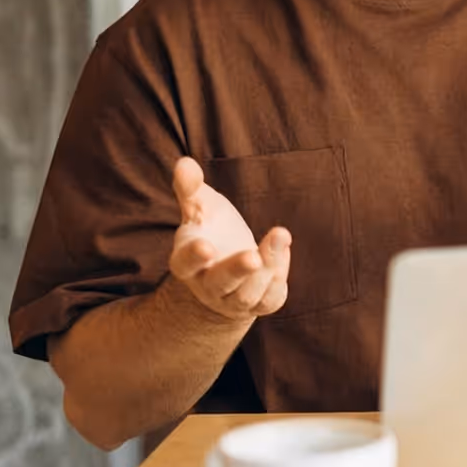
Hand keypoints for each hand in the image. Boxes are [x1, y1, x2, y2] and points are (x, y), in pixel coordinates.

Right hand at [167, 157, 291, 321]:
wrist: (226, 267)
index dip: (194, 257)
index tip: (206, 246)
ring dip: (268, 266)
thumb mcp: (200, 206)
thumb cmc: (210, 229)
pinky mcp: (260, 303)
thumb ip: (191, 188)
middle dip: (237, 270)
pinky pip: (270, 298)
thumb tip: (184, 162)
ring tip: (280, 235)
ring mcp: (233, 299)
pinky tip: (282, 248)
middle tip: (252, 257)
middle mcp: (208, 285)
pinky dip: (280, 276)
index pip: (185, 264)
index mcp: (186, 262)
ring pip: (249, 293)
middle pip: (220, 284)